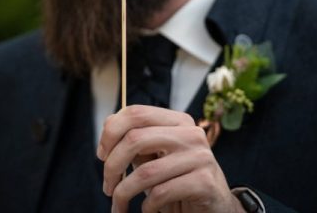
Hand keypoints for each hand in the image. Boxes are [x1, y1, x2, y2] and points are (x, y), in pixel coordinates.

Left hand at [97, 105, 241, 212]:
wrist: (215, 207)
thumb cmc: (177, 179)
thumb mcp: (155, 156)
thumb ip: (135, 140)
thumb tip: (108, 128)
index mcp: (177, 120)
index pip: (135, 113)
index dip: (111, 132)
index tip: (101, 155)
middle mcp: (191, 133)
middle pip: (135, 139)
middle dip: (112, 165)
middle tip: (106, 186)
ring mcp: (200, 157)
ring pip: (145, 172)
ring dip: (124, 193)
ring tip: (118, 205)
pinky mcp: (205, 183)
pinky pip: (161, 193)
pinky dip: (147, 206)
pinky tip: (147, 210)